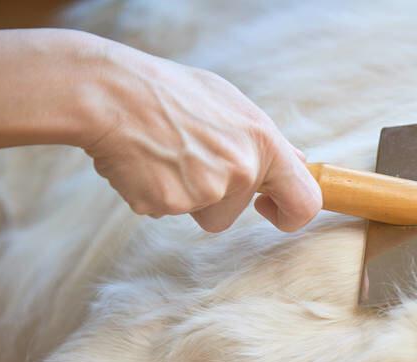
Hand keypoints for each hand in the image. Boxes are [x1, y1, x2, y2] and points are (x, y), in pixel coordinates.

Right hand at [83, 42, 320, 231]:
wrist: (111, 92)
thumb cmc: (171, 92)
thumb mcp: (231, 103)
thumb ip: (265, 139)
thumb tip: (297, 161)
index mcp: (264, 143)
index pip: (305, 201)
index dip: (290, 214)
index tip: (269, 209)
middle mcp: (242, 171)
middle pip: (234, 212)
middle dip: (215, 196)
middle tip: (187, 157)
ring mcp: (206, 190)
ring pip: (200, 213)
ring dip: (184, 195)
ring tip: (164, 154)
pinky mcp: (170, 204)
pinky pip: (166, 210)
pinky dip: (153, 192)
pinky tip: (142, 161)